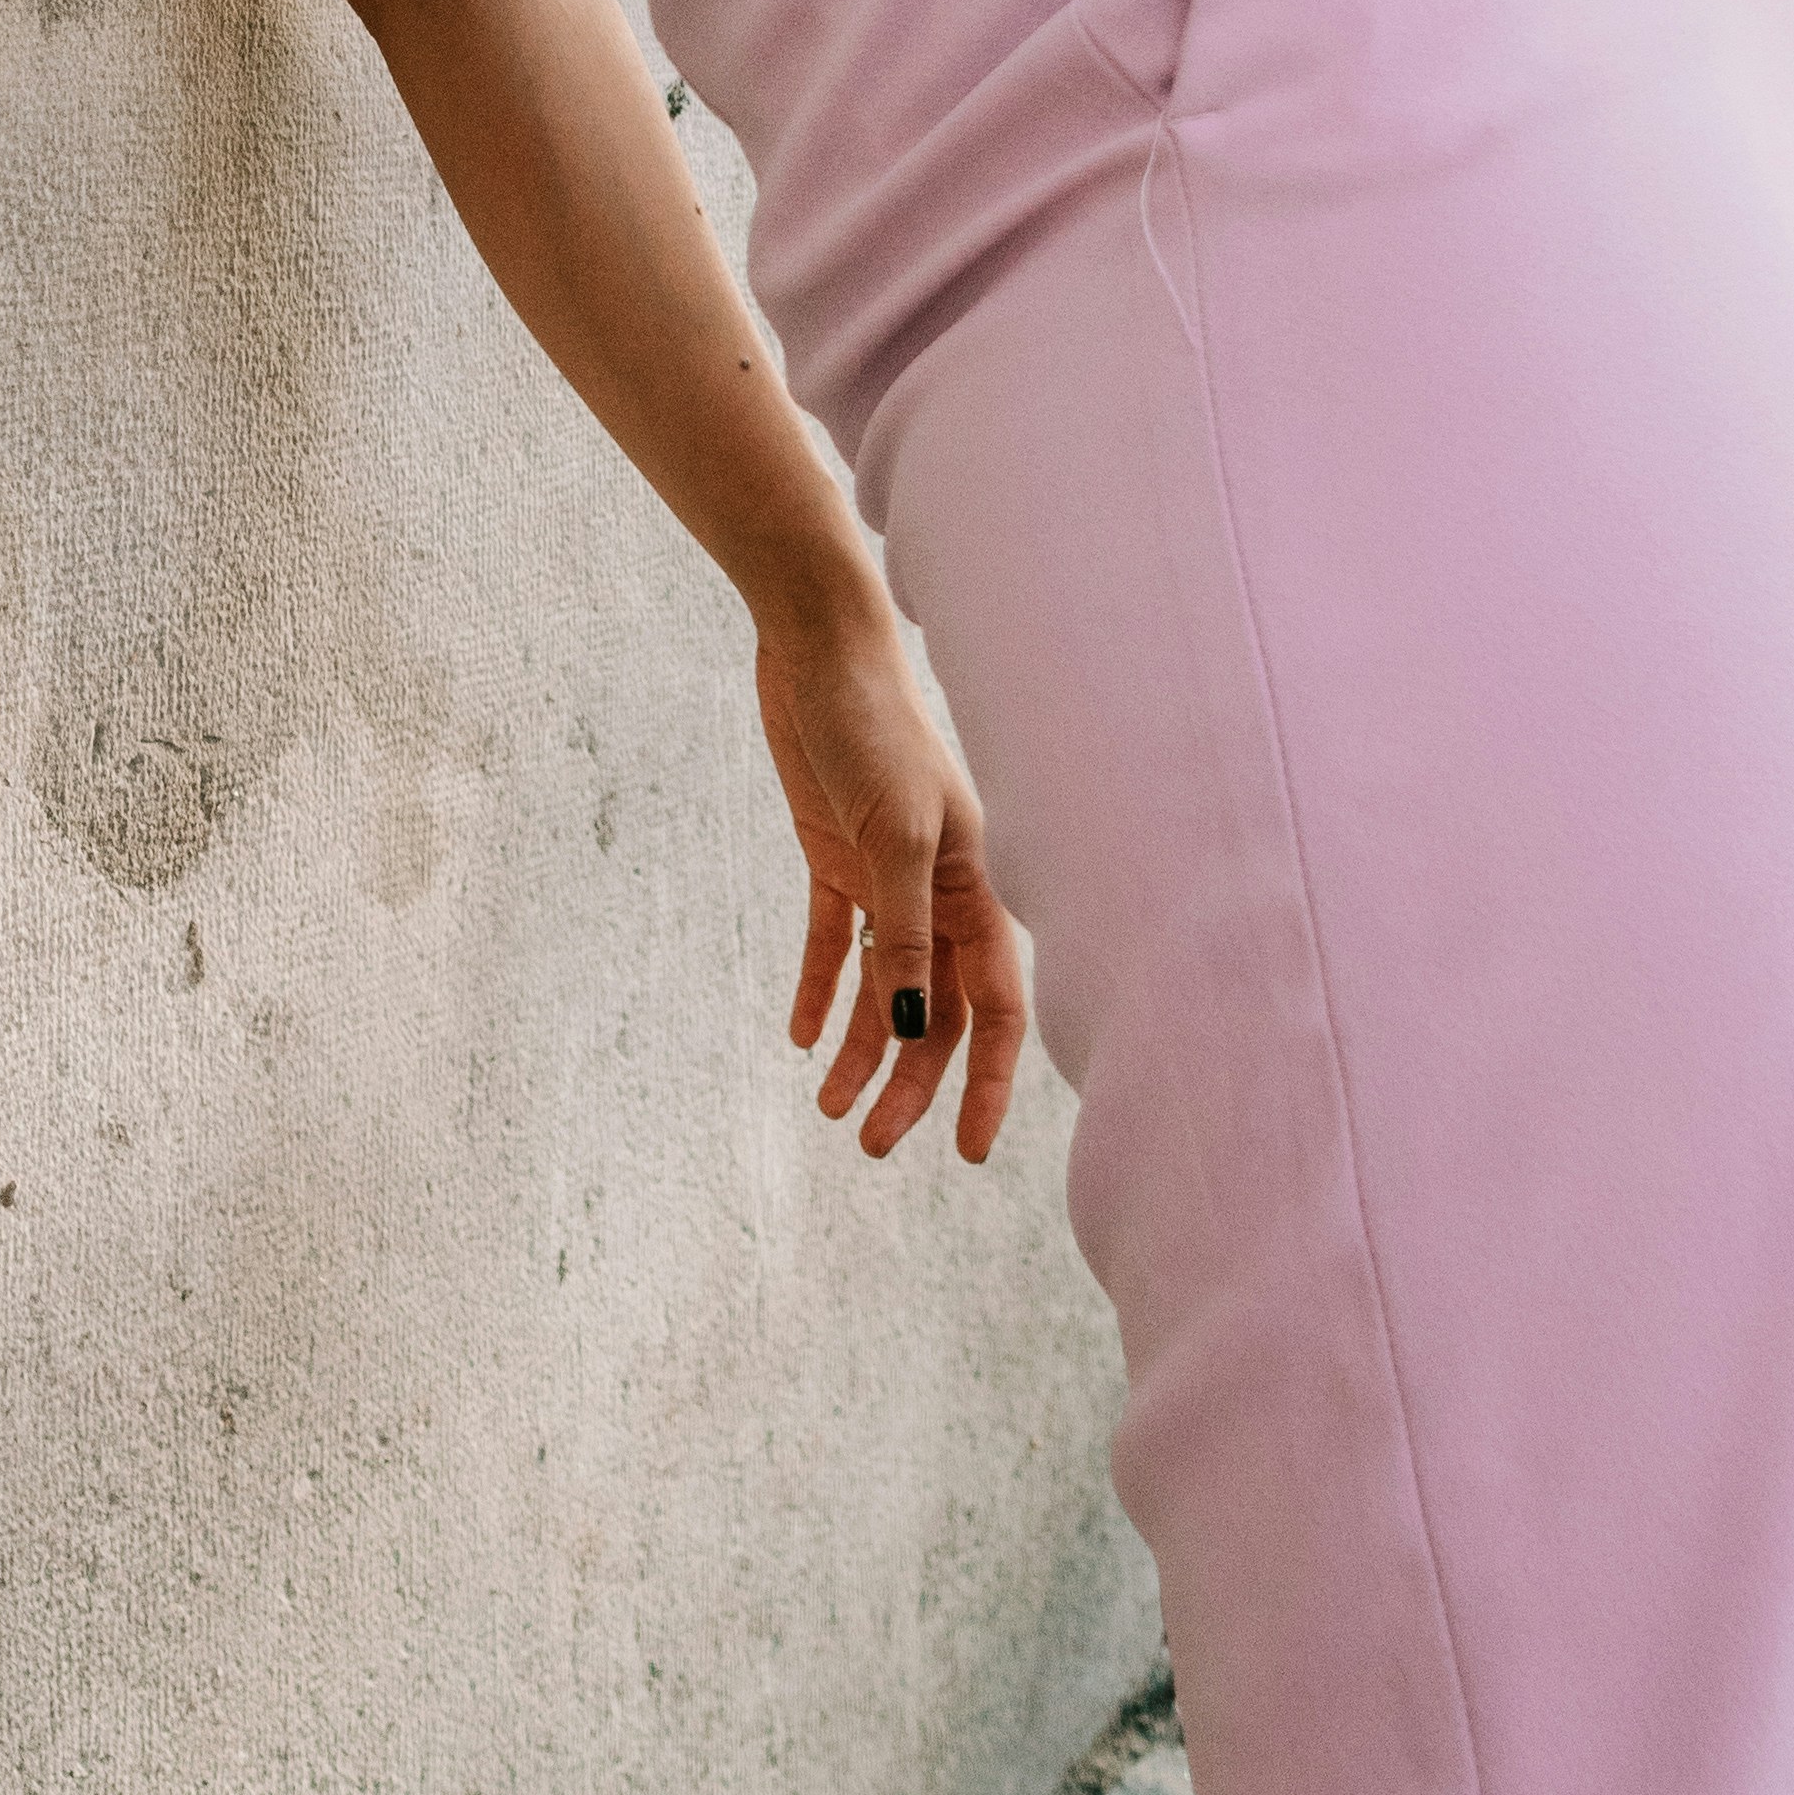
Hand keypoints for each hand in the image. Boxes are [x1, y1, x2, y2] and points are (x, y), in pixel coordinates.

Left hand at [751, 590, 1032, 1164]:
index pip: (994, 1004)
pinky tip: (799, 1035)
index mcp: (975, 883)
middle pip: (934, 1010)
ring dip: (860, 1049)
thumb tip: (912, 1024)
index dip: (984, 1080)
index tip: (964, 1150)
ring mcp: (886, 873)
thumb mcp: (893, 833)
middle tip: (868, 1143)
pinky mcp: (834, 854)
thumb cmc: (871, 724)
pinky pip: (834, 941)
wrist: (817, 644)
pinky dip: (820, 989)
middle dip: (909, 1081)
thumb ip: (906, 930)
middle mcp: (939, 888)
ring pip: (884, 986)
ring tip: (827, 1108)